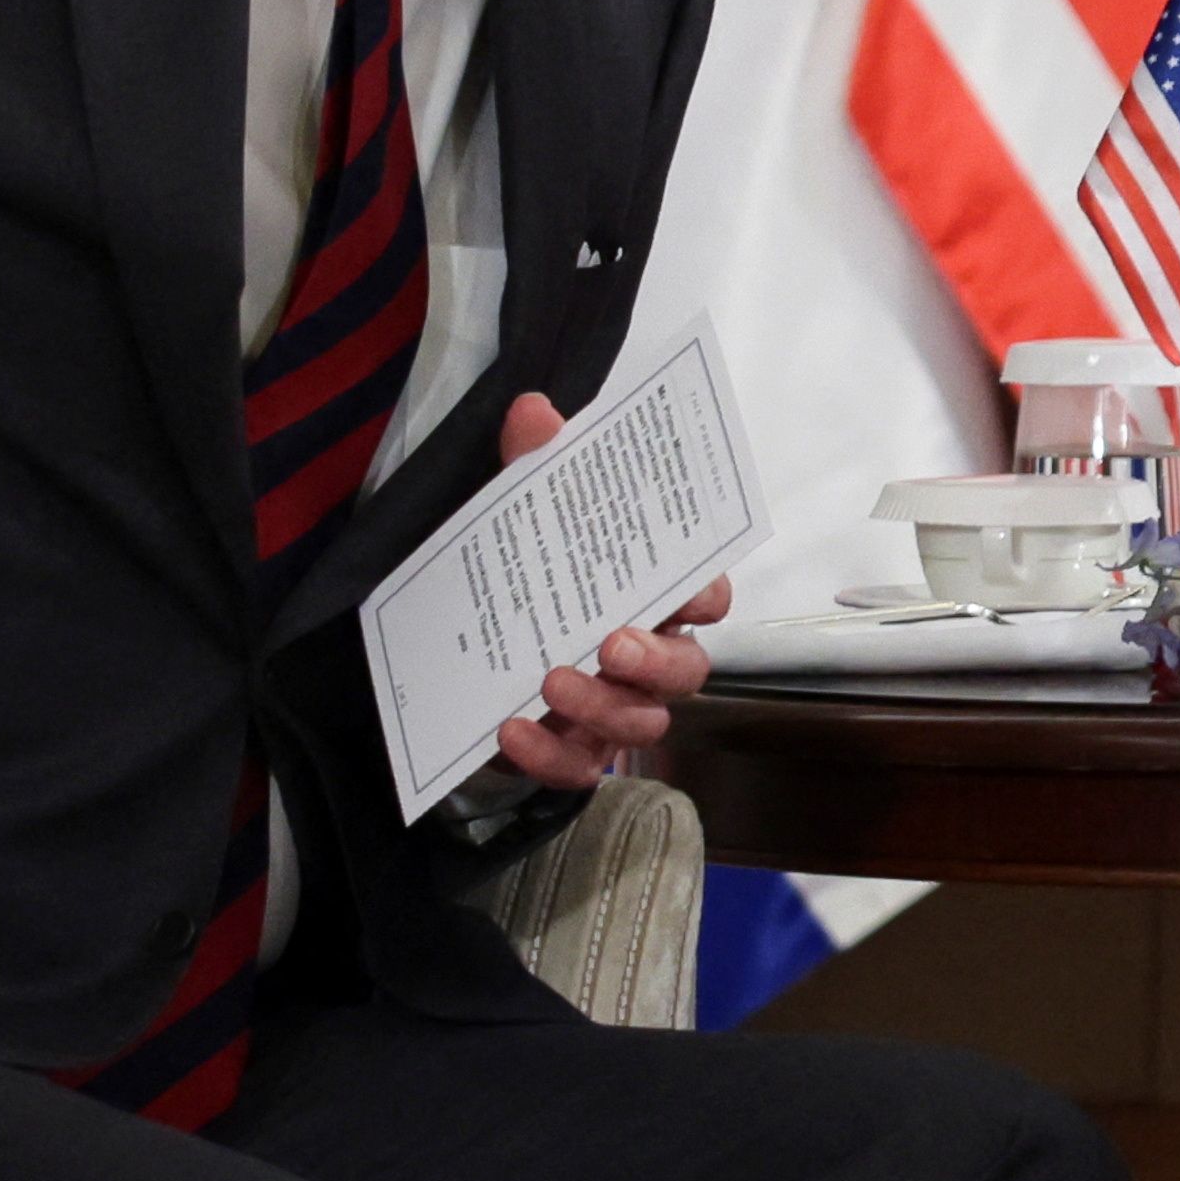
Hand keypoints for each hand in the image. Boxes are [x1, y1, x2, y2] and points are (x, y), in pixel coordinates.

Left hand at [483, 390, 732, 791]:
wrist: (473, 658)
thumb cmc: (532, 583)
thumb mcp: (525, 518)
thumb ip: (536, 469)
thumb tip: (535, 411)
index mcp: (651, 599)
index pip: (706, 599)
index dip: (705, 597)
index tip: (686, 592)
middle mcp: (646, 659)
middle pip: (688, 671)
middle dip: (658, 660)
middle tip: (613, 643)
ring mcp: (614, 710)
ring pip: (642, 725)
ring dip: (602, 706)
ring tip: (551, 682)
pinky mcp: (572, 751)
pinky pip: (578, 768)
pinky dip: (549, 755)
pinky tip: (512, 729)